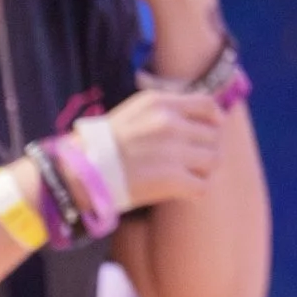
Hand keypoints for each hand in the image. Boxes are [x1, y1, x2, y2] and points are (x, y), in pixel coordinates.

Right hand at [100, 83, 224, 213]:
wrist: (82, 173)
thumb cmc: (104, 145)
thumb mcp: (134, 111)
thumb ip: (166, 110)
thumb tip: (198, 120)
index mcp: (161, 104)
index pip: (207, 106)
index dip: (214, 120)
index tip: (210, 130)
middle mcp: (171, 124)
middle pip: (213, 136)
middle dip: (204, 149)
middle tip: (189, 161)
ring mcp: (173, 152)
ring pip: (213, 160)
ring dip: (202, 171)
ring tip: (186, 177)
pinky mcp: (172, 180)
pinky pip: (202, 186)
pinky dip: (195, 191)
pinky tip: (184, 193)